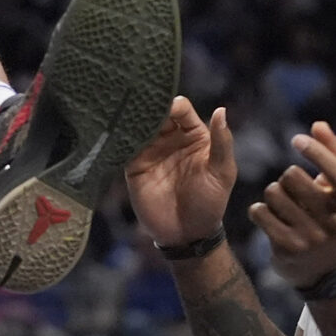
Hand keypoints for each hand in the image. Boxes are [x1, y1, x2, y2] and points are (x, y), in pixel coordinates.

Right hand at [125, 99, 234, 247]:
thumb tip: (221, 110)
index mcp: (194, 135)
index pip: (181, 109)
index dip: (173, 105)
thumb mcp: (222, 173)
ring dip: (131, 117)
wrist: (186, 235)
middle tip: (138, 100)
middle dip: (148, 105)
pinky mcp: (133, 165)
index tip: (166, 106)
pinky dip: (119, 136)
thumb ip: (222, 143)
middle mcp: (170, 138)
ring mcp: (150, 150)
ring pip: (138, 125)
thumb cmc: (210, 203)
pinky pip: (124, 145)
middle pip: (156, 112)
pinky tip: (114, 129)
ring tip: (123, 110)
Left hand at [250, 121, 335, 289]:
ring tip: (284, 207)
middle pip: (294, 177)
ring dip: (272, 194)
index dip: (316, 152)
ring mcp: (313, 239)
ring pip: (273, 193)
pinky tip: (269, 218)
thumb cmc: (331, 217)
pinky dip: (259, 210)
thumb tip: (319, 124)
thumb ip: (333, 155)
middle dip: (287, 178)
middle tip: (293, 189)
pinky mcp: (288, 249)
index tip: (296, 139)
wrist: (325, 270)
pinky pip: (259, 212)